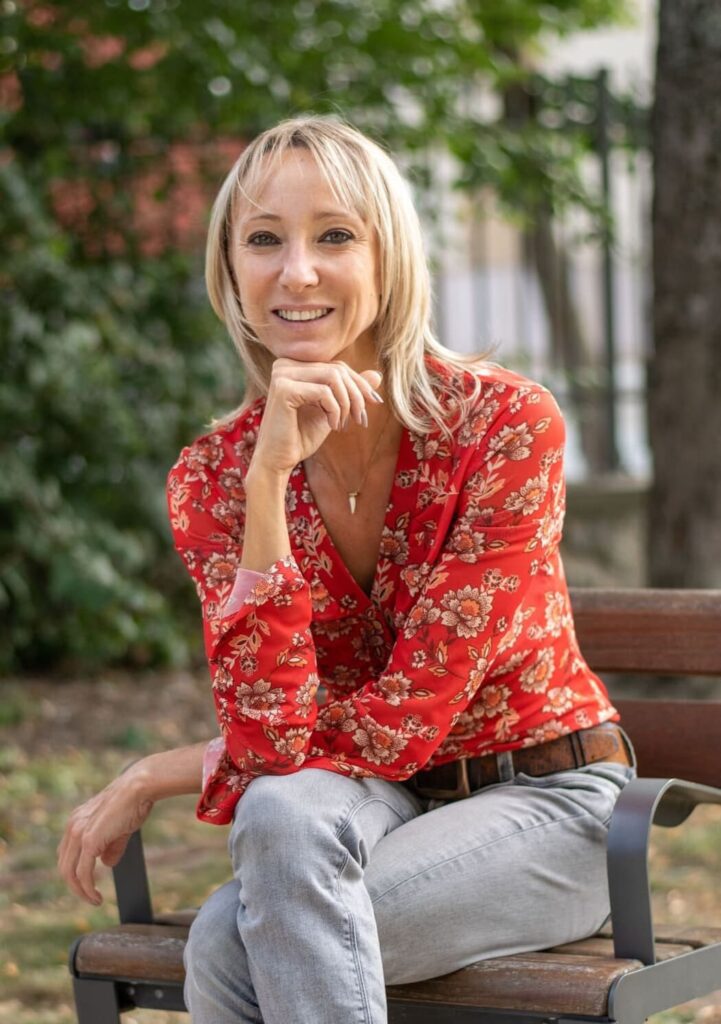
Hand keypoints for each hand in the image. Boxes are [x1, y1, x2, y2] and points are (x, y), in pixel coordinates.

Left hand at [57, 763, 153, 905]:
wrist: (139, 787)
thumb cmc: (133, 802)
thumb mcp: (119, 828)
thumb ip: (110, 847)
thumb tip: (106, 864)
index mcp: (77, 821)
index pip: (66, 854)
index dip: (75, 871)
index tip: (88, 883)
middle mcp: (72, 826)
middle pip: (64, 866)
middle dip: (75, 885)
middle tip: (90, 896)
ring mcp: (78, 833)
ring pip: (69, 873)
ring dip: (81, 891)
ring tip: (94, 900)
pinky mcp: (89, 841)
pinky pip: (83, 873)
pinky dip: (87, 889)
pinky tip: (97, 897)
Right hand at [252, 358, 382, 474]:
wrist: (278, 461)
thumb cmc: (301, 436)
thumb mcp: (333, 410)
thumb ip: (351, 392)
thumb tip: (377, 375)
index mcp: (294, 366)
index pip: (337, 366)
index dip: (359, 384)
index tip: (374, 403)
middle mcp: (285, 364)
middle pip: (337, 370)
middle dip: (357, 395)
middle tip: (361, 419)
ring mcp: (282, 374)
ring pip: (334, 377)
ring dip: (348, 403)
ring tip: (346, 424)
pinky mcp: (283, 389)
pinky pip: (324, 392)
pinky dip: (335, 410)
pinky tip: (332, 426)